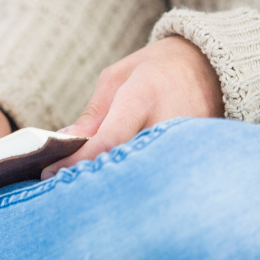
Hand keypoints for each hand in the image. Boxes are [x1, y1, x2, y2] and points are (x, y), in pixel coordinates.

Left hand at [41, 36, 223, 177]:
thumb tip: (64, 144)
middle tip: (68, 190)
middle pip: (127, 165)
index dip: (77, 161)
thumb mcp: (117, 78)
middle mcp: (168, 122)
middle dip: (96, 180)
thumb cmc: (155, 69)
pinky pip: (161, 176)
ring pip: (144, 176)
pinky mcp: (197, 157)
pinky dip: (139, 183)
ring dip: (117, 185)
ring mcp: (187, 143)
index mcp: (143, 96)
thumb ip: (93, 113)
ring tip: (93, 193)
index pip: (107, 140)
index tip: (50, 173)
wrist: (209, 66)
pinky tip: (121, 188)